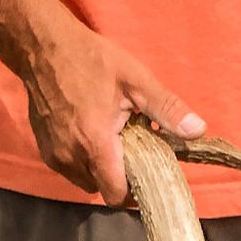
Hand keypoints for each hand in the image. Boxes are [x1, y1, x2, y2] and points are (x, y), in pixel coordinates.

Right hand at [18, 15, 204, 206]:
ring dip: (101, 168)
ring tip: (113, 137)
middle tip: (133, 147)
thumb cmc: (91, 59)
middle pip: (102, 188)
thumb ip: (166, 108)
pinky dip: (84, 159)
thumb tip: (198, 130)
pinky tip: (92, 132)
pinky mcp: (44, 149)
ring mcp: (53, 155)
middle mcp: (70, 156)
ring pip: (85, 180)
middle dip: (120, 175)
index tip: (147, 171)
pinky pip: (70, 168)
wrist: (43, 47)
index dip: (134, 189)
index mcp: (95, 141)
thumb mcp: (135, 78)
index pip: (116, 193)